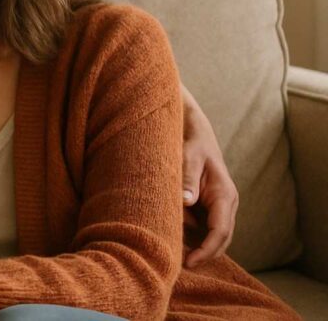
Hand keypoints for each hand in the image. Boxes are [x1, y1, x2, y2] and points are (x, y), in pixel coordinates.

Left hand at [180, 83, 238, 267]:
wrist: (192, 129)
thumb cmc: (190, 141)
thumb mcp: (187, 155)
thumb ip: (186, 178)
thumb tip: (186, 202)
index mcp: (224, 194)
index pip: (220, 231)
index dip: (206, 250)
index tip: (189, 262)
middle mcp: (224, 203)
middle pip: (219, 240)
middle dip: (203, 255)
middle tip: (178, 265)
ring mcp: (216, 206)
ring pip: (209, 236)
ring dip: (194, 246)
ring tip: (169, 251)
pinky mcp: (205, 205)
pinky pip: (200, 227)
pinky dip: (188, 235)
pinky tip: (170, 236)